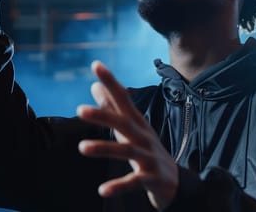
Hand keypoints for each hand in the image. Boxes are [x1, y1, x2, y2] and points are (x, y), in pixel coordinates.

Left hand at [77, 61, 178, 209]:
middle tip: (79, 110)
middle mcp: (143, 137)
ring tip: (82, 147)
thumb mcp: (130, 127)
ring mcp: (149, 157)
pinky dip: (119, 186)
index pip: (123, 98)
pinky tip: (102, 190)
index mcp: (137, 122)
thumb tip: (94, 86)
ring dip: (104, 149)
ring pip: (127, 151)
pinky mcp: (151, 179)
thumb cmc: (147, 149)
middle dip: (103, 115)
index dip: (111, 81)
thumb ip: (112, 107)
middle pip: (123, 123)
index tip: (96, 65)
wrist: (176, 182)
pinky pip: (134, 183)